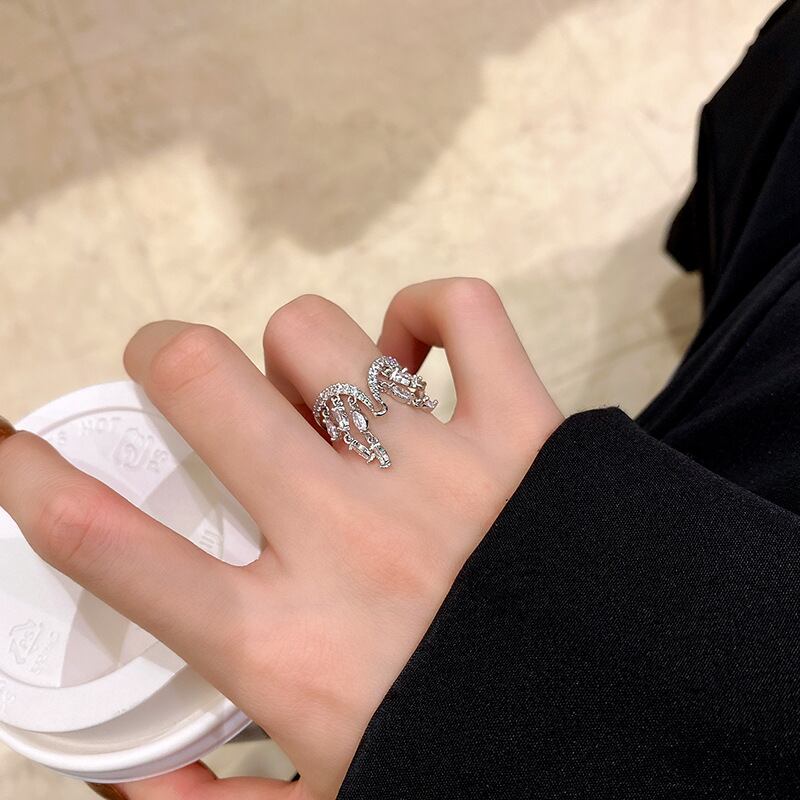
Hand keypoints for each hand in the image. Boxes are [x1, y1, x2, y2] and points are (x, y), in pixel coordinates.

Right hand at [0, 278, 562, 798]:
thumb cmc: (483, 769)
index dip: (29, 479)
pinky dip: (428, 310)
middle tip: (171, 372)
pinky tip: (411, 347)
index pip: (108, 544)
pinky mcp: (526, 434)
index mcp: (286, 643)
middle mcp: (349, 538)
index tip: (12, 448)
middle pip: (201, 383)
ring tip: (311, 387)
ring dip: (294, 350)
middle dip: (162, 357)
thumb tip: (118, 778)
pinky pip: (465, 314)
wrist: (649, 756)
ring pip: (317, 336)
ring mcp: (440, 473)